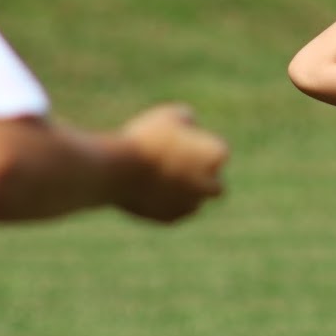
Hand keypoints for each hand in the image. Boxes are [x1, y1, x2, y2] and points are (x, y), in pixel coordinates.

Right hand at [116, 104, 228, 221]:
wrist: (117, 172)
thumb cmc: (145, 139)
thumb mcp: (167, 116)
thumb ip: (185, 118)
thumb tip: (190, 123)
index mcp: (215, 156)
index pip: (218, 152)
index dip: (200, 146)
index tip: (181, 143)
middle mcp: (210, 184)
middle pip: (215, 185)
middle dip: (202, 179)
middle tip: (180, 168)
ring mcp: (190, 204)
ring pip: (193, 201)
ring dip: (183, 193)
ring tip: (158, 178)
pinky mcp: (171, 218)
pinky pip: (172, 211)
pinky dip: (165, 204)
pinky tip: (148, 191)